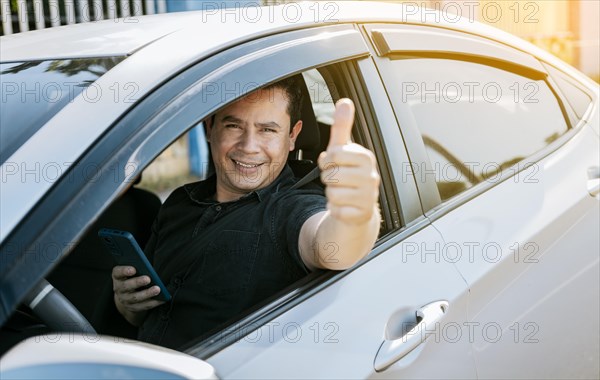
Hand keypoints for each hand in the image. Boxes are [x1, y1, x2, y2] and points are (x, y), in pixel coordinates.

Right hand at [112, 266, 164, 318]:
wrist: (127, 296)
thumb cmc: (132, 277)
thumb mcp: (132, 271)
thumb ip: (137, 267)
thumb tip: (147, 265)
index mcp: (118, 277)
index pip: (118, 272)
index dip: (124, 271)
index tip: (133, 269)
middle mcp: (119, 289)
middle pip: (126, 286)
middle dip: (137, 282)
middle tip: (148, 279)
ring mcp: (125, 299)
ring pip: (136, 298)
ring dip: (147, 294)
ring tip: (157, 289)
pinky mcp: (133, 307)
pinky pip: (144, 306)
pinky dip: (154, 302)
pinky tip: (162, 299)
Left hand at [318, 99, 379, 224]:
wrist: (358, 208)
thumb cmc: (348, 175)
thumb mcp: (343, 150)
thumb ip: (342, 127)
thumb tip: (345, 102)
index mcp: (366, 158)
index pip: (334, 154)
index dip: (327, 160)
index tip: (333, 164)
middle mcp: (371, 176)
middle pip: (331, 175)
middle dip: (328, 178)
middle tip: (337, 180)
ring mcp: (369, 196)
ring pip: (332, 193)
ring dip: (331, 194)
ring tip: (341, 193)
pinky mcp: (362, 214)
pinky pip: (336, 209)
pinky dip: (334, 209)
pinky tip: (343, 206)